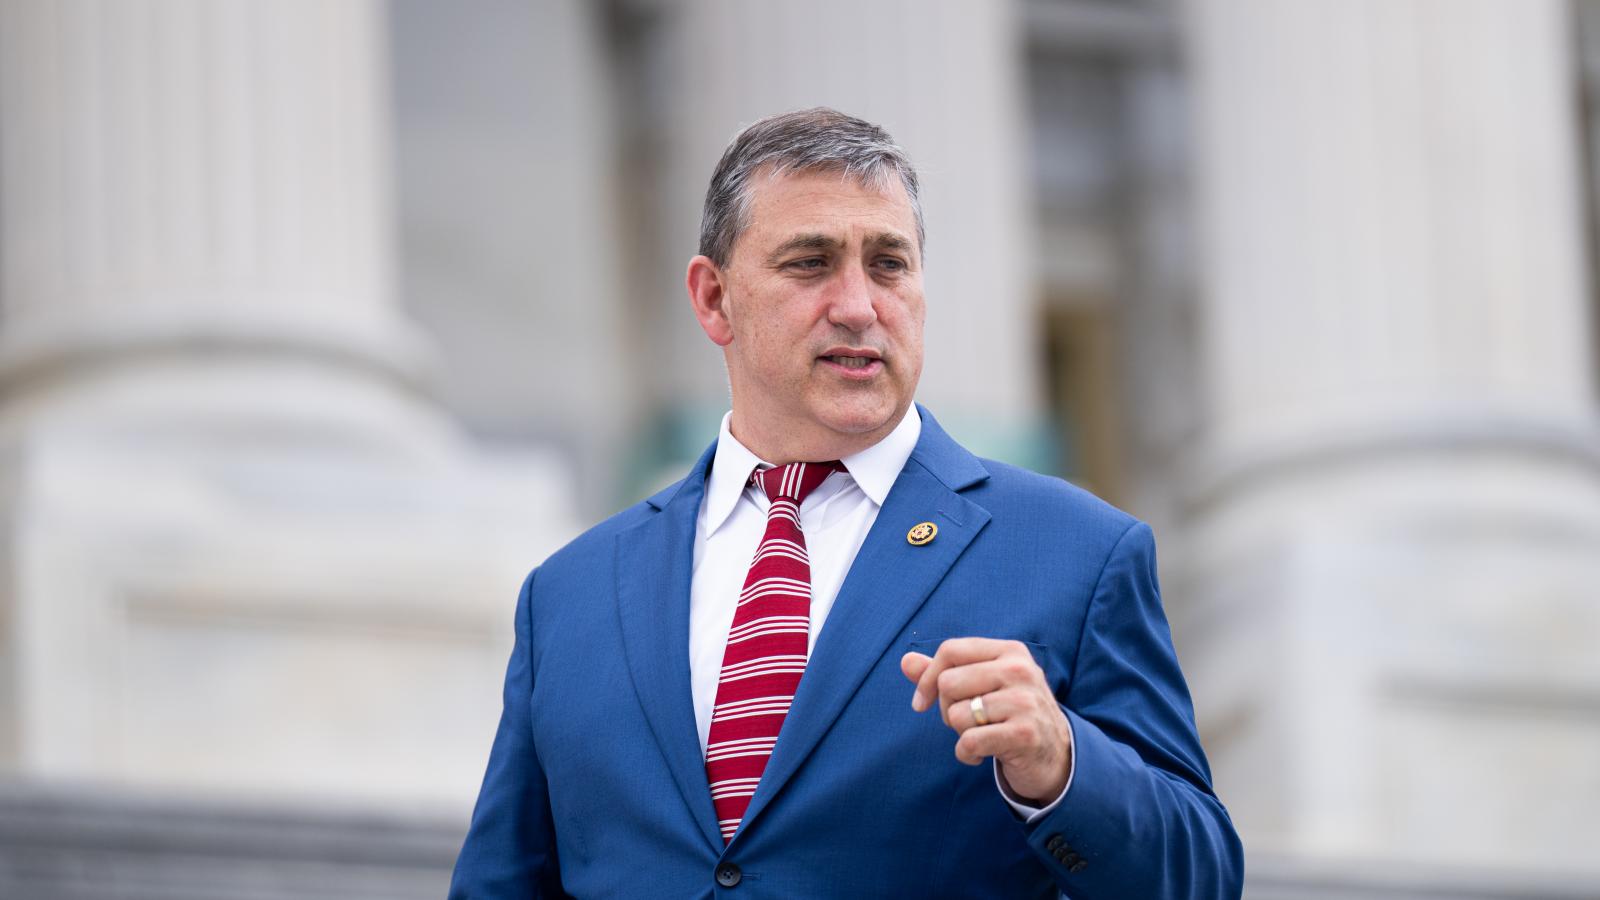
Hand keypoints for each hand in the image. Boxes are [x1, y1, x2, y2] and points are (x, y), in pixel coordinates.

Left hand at [901, 638, 1072, 804]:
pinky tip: (982, 755)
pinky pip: (969, 742)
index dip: (927, 677)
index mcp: (1010, 651)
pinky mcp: (1024, 735)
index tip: (922, 702)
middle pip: (948, 683)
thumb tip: (905, 661)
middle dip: (947, 709)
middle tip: (967, 722)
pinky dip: (966, 754)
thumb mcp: (983, 686)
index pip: (951, 650)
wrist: (1056, 754)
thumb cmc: (1011, 714)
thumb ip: (944, 672)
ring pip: (957, 715)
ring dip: (960, 734)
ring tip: (981, 735)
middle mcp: (1020, 670)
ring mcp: (1025, 702)